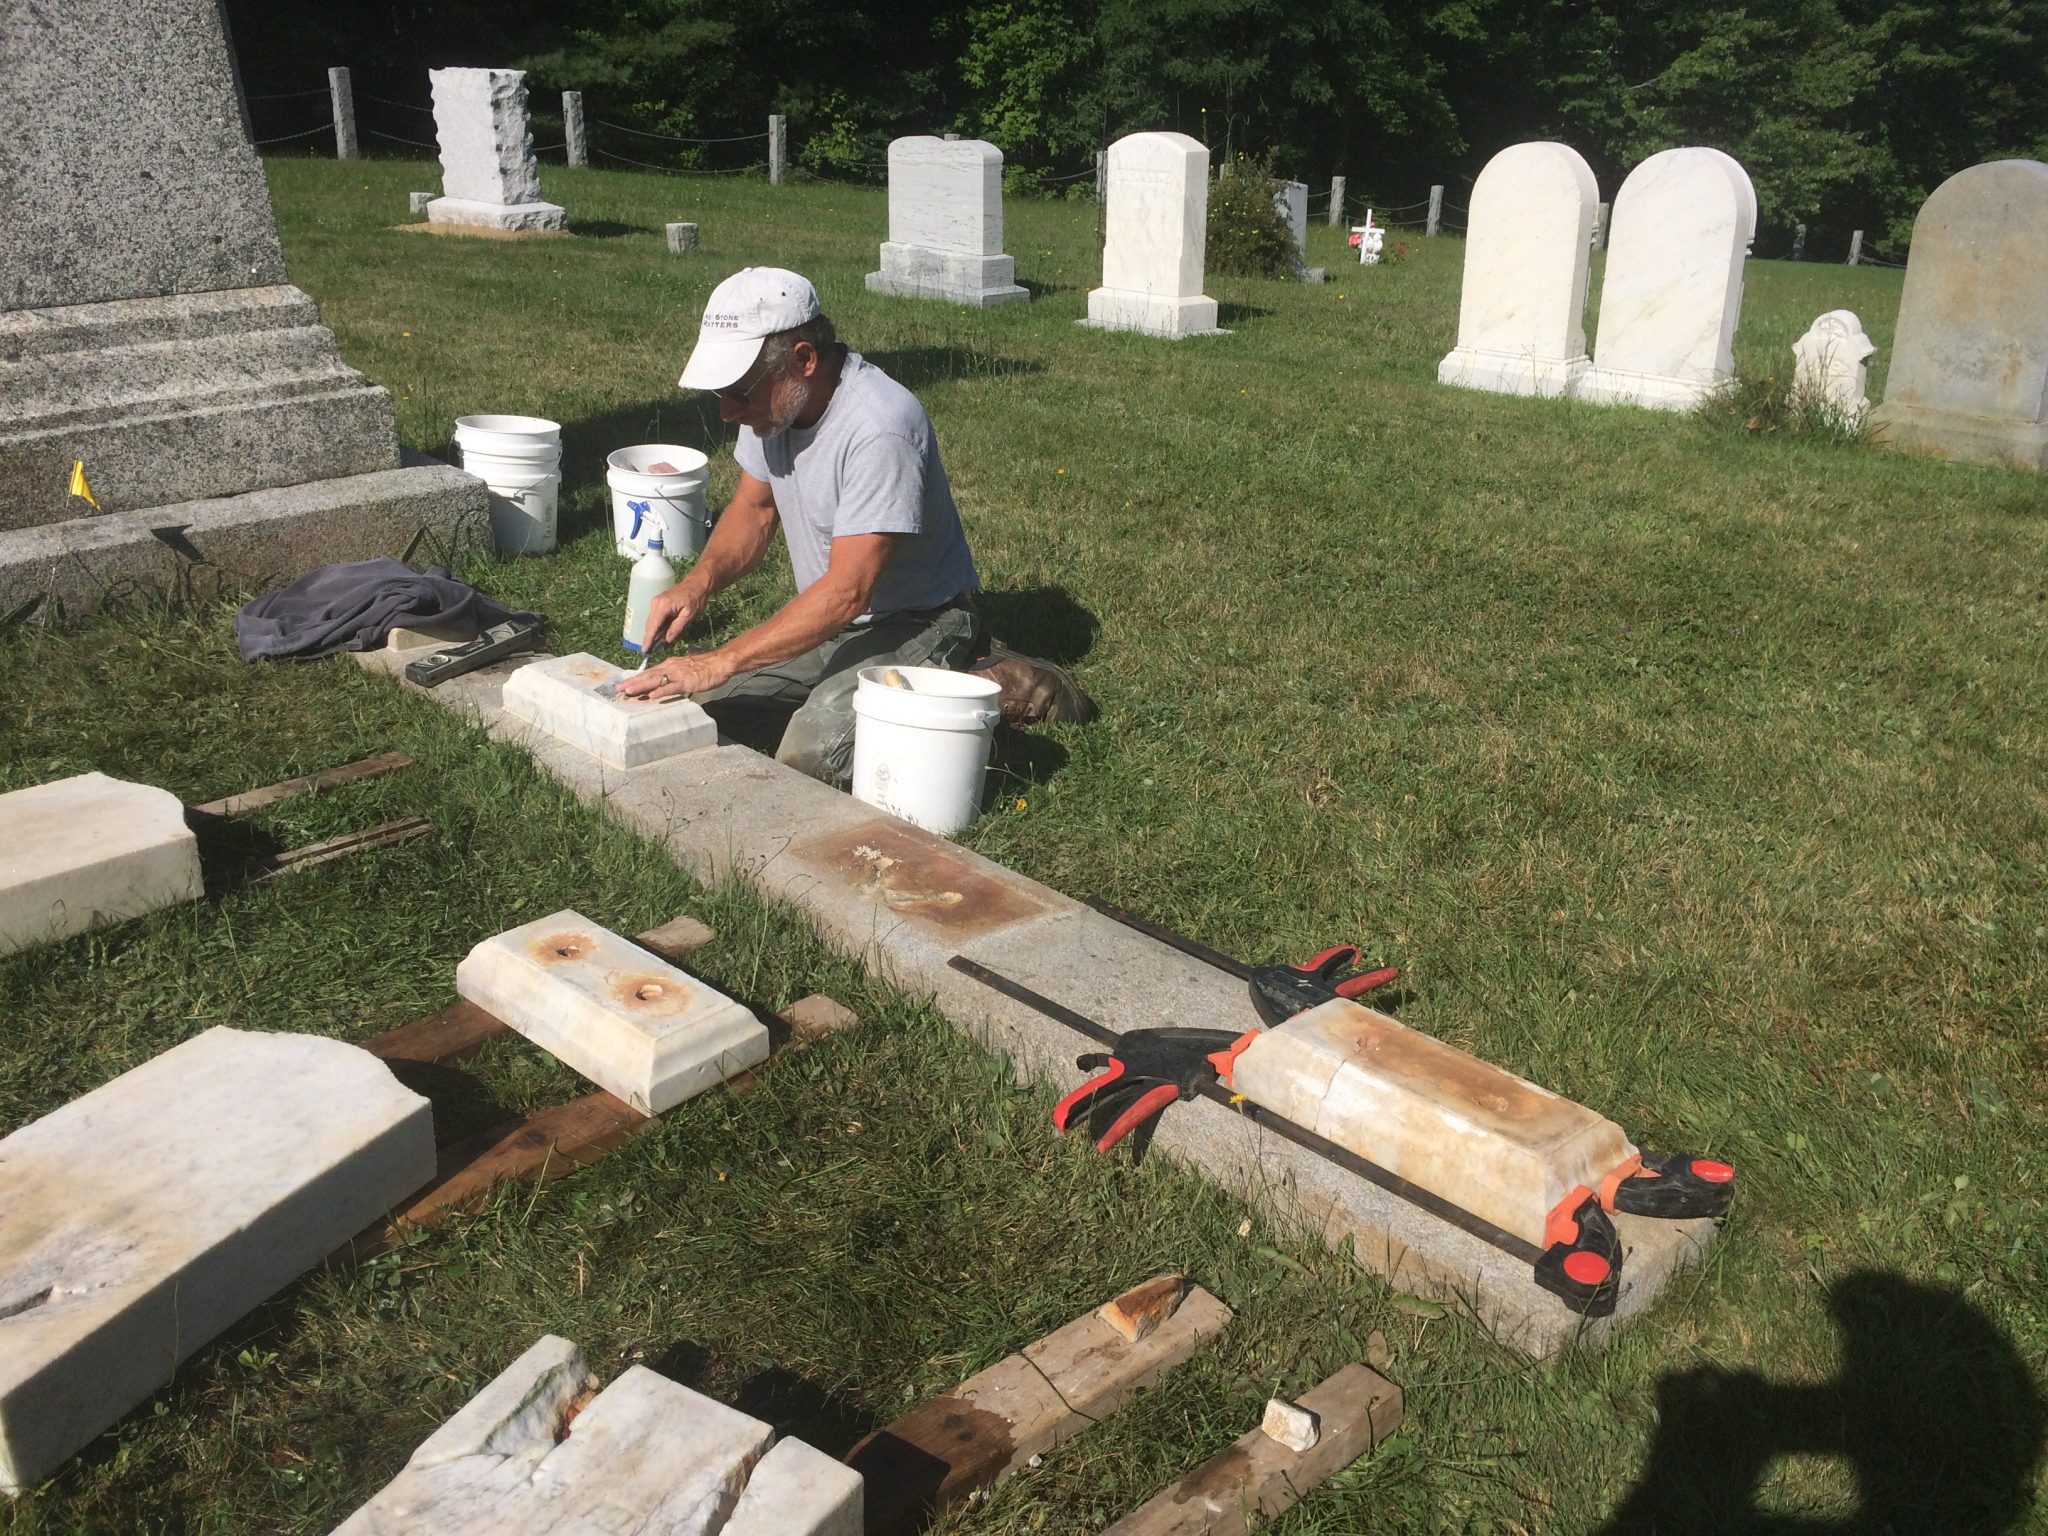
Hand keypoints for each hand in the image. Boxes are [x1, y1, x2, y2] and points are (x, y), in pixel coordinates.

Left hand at [614, 649, 736, 701]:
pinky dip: (661, 691)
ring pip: (655, 680)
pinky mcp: (686, 682)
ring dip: (641, 686)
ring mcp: (678, 675)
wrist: (720, 663)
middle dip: (632, 682)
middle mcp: (670, 667)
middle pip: (648, 675)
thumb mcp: (685, 669)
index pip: (649, 672)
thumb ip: (673, 674)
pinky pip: (672, 687)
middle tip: (618, 689)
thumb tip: (663, 682)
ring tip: (628, 691)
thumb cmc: (705, 667)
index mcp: (670, 664)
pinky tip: (652, 695)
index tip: (623, 683)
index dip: (635, 678)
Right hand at [639, 583, 703, 654]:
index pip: (653, 627)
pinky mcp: (658, 603)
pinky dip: (658, 627)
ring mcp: (655, 602)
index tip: (644, 651)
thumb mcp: (689, 616)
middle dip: (651, 638)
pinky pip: (655, 618)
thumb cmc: (695, 599)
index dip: (648, 640)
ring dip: (655, 633)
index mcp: (663, 606)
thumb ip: (677, 628)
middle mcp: (656, 603)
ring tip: (659, 644)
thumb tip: (666, 640)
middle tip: (653, 651)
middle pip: (650, 625)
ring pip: (652, 622)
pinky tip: (663, 633)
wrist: (696, 584)